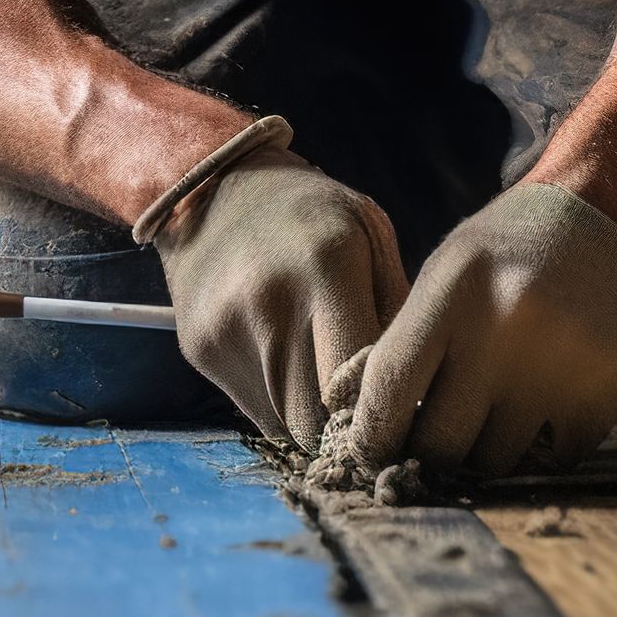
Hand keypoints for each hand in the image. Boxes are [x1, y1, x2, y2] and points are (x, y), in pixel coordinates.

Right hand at [152, 150, 408, 449]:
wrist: (215, 186)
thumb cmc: (313, 214)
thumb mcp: (371, 235)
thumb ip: (397, 313)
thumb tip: (418, 397)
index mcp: (328, 266)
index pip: (360, 384)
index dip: (382, 412)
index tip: (401, 416)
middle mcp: (270, 300)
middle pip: (318, 418)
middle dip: (348, 430)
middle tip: (368, 418)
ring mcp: (227, 328)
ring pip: (284, 425)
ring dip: (314, 423)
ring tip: (332, 394)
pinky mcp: (199, 348)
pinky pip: (254, 410)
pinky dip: (281, 406)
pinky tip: (292, 370)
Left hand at [350, 181, 616, 477]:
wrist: (607, 216)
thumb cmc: (507, 253)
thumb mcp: (445, 274)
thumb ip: (405, 343)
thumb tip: (363, 426)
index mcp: (456, 291)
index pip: (389, 389)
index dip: (372, 435)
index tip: (372, 453)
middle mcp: (510, 326)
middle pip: (442, 442)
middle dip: (432, 448)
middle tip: (441, 432)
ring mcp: (565, 362)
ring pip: (497, 460)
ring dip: (489, 445)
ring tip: (500, 402)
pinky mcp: (613, 386)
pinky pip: (557, 457)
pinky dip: (546, 442)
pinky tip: (550, 396)